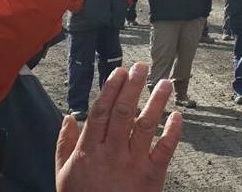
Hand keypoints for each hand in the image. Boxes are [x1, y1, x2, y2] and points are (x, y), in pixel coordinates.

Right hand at [56, 64, 181, 191]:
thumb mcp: (64, 174)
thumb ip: (65, 144)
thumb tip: (69, 117)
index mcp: (88, 151)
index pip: (101, 112)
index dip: (111, 88)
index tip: (120, 71)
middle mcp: (111, 154)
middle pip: (123, 112)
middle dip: (133, 86)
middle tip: (142, 66)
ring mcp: (133, 164)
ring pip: (146, 125)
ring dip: (157, 101)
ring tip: (165, 82)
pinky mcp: (152, 176)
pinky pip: (165, 149)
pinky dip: (173, 131)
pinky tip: (177, 115)